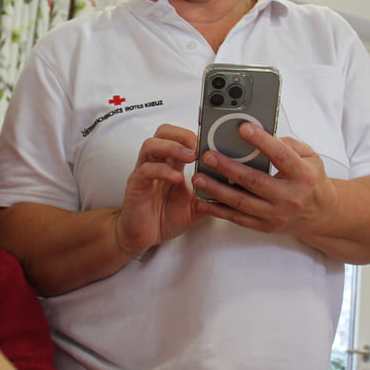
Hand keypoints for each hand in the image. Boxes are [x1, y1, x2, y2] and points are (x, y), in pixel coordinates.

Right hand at [115, 124, 208, 256]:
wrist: (144, 237)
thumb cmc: (165, 218)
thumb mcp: (196, 205)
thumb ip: (210, 195)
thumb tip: (234, 189)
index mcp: (171, 163)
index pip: (179, 136)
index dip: (194, 135)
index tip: (210, 142)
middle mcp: (156, 163)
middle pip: (163, 132)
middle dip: (182, 134)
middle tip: (199, 146)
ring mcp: (144, 172)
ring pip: (151, 145)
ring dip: (172, 147)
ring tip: (190, 156)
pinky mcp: (136, 185)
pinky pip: (146, 170)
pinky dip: (162, 170)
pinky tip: (176, 178)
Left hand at [191, 123, 334, 237]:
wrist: (321, 214)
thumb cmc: (311, 180)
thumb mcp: (310, 157)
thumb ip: (289, 144)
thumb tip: (263, 135)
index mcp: (303, 175)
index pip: (281, 156)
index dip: (262, 142)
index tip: (243, 128)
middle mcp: (290, 197)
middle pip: (254, 181)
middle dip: (228, 168)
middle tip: (208, 156)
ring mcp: (276, 214)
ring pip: (242, 202)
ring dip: (217, 190)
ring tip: (199, 177)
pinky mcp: (266, 226)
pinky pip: (238, 219)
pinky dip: (219, 210)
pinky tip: (204, 200)